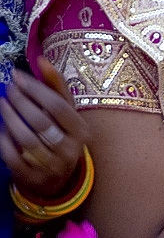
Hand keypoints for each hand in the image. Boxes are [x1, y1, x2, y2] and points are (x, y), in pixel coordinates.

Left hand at [0, 57, 88, 199]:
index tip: (18, 77)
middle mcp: (71, 149)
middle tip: (9, 88)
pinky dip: (4, 140)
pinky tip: (2, 127)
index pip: (58, 106)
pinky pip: (14, 156)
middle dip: (21, 102)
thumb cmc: (61, 134)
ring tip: (2, 103)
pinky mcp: (34, 177)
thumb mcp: (65, 111)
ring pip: (26, 139)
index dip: (36, 90)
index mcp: (82, 130)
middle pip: (41, 121)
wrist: (58, 177)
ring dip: (10, 119)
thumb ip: (56, 85)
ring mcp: (53, 166)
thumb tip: (41, 60)